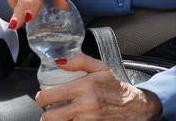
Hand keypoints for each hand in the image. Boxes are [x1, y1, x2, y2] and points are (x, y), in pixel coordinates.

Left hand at [37, 52, 161, 119]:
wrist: (134, 106)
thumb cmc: (115, 87)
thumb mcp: (101, 68)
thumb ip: (80, 61)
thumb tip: (59, 60)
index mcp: (85, 87)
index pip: (49, 96)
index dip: (41, 97)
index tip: (43, 96)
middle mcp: (84, 106)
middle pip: (49, 117)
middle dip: (47, 113)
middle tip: (51, 109)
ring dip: (58, 120)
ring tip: (63, 115)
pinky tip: (73, 119)